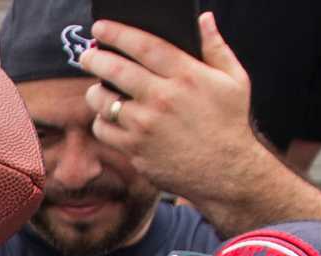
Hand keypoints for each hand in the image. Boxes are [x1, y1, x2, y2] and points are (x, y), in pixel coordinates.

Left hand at [79, 12, 261, 203]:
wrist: (226, 171)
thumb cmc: (229, 123)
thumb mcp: (234, 80)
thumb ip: (216, 47)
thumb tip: (204, 18)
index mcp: (187, 75)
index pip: (144, 45)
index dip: (117, 33)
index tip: (100, 27)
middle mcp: (163, 98)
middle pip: (115, 70)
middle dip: (94, 58)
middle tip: (86, 55)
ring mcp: (146, 125)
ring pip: (103, 101)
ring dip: (95, 91)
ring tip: (97, 88)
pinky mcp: (135, 149)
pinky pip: (103, 129)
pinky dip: (100, 120)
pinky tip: (107, 116)